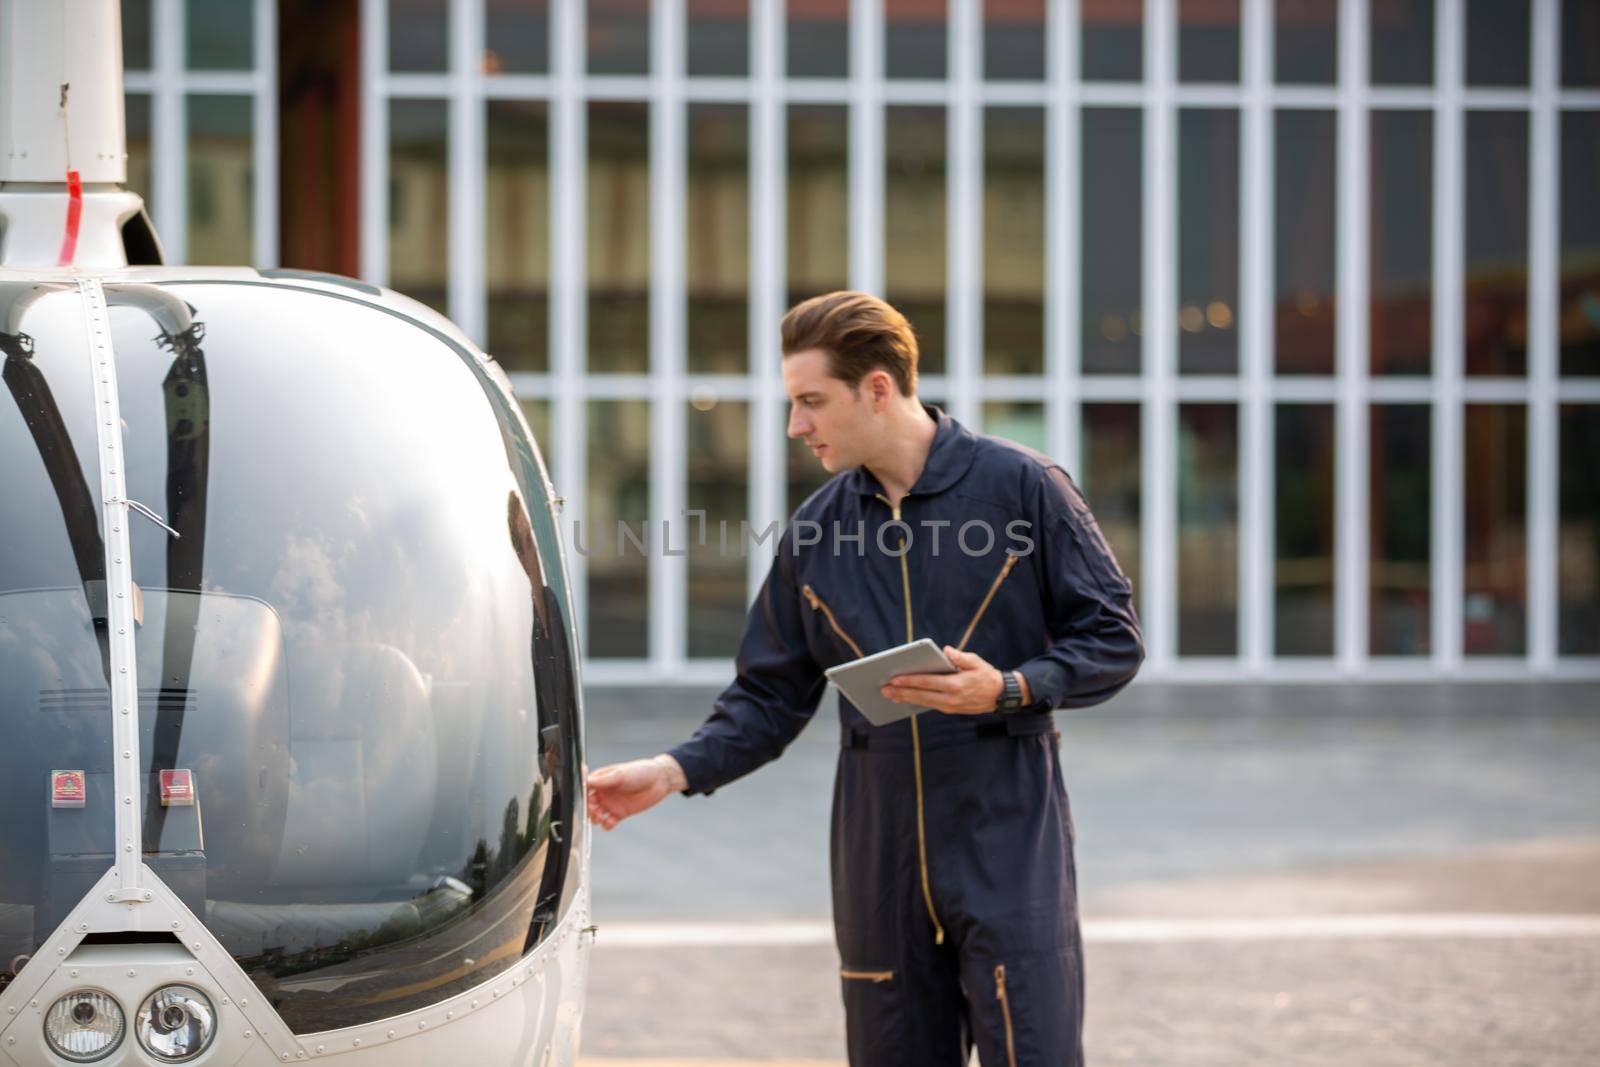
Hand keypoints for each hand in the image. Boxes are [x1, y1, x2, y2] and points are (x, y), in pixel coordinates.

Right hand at [586, 755, 684, 830]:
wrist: (659, 780)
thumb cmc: (639, 772)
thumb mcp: (619, 775)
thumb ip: (602, 781)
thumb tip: (585, 781)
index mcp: (601, 780)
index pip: (585, 789)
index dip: (582, 796)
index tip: (584, 801)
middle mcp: (604, 793)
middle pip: (589, 805)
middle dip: (589, 810)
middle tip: (595, 810)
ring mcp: (612, 804)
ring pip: (596, 816)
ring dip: (596, 819)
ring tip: (601, 817)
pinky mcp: (621, 814)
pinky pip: (608, 823)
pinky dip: (607, 825)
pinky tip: (610, 823)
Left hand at [882, 646, 1026, 715]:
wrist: (999, 695)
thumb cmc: (986, 674)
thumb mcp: (976, 661)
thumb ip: (960, 656)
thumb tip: (945, 651)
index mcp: (956, 685)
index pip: (927, 683)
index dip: (909, 681)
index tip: (894, 679)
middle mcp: (951, 698)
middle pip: (921, 695)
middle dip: (901, 692)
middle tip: (884, 689)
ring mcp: (950, 706)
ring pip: (923, 702)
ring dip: (905, 699)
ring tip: (889, 695)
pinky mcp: (950, 709)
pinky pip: (929, 705)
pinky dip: (915, 702)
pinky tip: (904, 699)